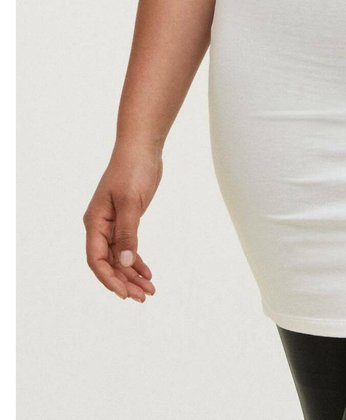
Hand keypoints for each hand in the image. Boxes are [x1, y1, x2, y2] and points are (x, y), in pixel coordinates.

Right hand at [83, 143, 162, 300]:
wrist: (142, 148)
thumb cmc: (132, 170)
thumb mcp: (131, 202)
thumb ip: (127, 233)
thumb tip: (125, 263)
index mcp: (95, 222)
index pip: (97, 259)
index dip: (109, 278)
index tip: (124, 293)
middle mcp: (100, 226)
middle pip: (109, 262)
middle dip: (124, 281)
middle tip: (143, 297)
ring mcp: (113, 224)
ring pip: (120, 257)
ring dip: (132, 274)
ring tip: (149, 290)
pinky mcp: (126, 221)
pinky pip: (128, 247)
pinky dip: (137, 261)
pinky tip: (147, 273)